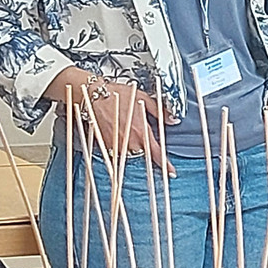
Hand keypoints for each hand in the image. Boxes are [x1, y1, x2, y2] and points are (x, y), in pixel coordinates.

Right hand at [53, 71, 170, 168]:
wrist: (94, 97)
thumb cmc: (118, 95)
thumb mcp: (144, 98)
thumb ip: (160, 111)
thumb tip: (173, 120)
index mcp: (141, 132)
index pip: (157, 154)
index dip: (165, 164)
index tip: (171, 171)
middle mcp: (130, 141)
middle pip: (144, 153)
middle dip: (144, 145)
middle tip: (137, 130)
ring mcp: (117, 145)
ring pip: (131, 152)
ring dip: (132, 144)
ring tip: (126, 128)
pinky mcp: (107, 145)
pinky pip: (118, 150)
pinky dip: (121, 143)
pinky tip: (118, 130)